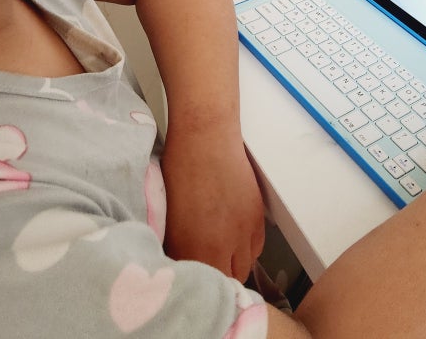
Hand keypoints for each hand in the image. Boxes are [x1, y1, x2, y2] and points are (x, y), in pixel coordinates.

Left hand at [161, 127, 264, 281]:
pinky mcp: (257, 217)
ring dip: (232, 266)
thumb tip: (178, 267)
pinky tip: (232, 235)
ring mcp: (245, 233)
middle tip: (203, 269)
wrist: (206, 137)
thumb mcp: (168, 218)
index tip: (188, 280)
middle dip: (215, 280)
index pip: (201, 288)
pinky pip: (256, 248)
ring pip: (244, 268)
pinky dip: (246, 249)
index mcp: (195, 250)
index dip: (195, 286)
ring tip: (218, 252)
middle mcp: (224, 248)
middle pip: (226, 283)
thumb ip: (175, 250)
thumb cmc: (179, 170)